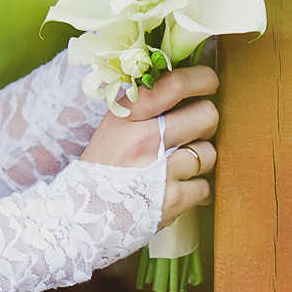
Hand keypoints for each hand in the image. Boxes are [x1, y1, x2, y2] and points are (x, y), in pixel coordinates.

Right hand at [82, 65, 217, 220]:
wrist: (82, 212)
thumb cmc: (105, 164)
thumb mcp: (115, 125)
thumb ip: (146, 105)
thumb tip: (186, 84)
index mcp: (129, 115)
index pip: (175, 84)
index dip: (202, 79)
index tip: (209, 83)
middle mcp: (144, 139)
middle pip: (206, 115)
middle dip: (205, 123)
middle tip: (193, 131)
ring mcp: (159, 171)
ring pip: (209, 152)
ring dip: (200, 160)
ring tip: (179, 166)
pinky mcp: (171, 200)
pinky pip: (204, 187)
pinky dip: (195, 191)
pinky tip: (177, 189)